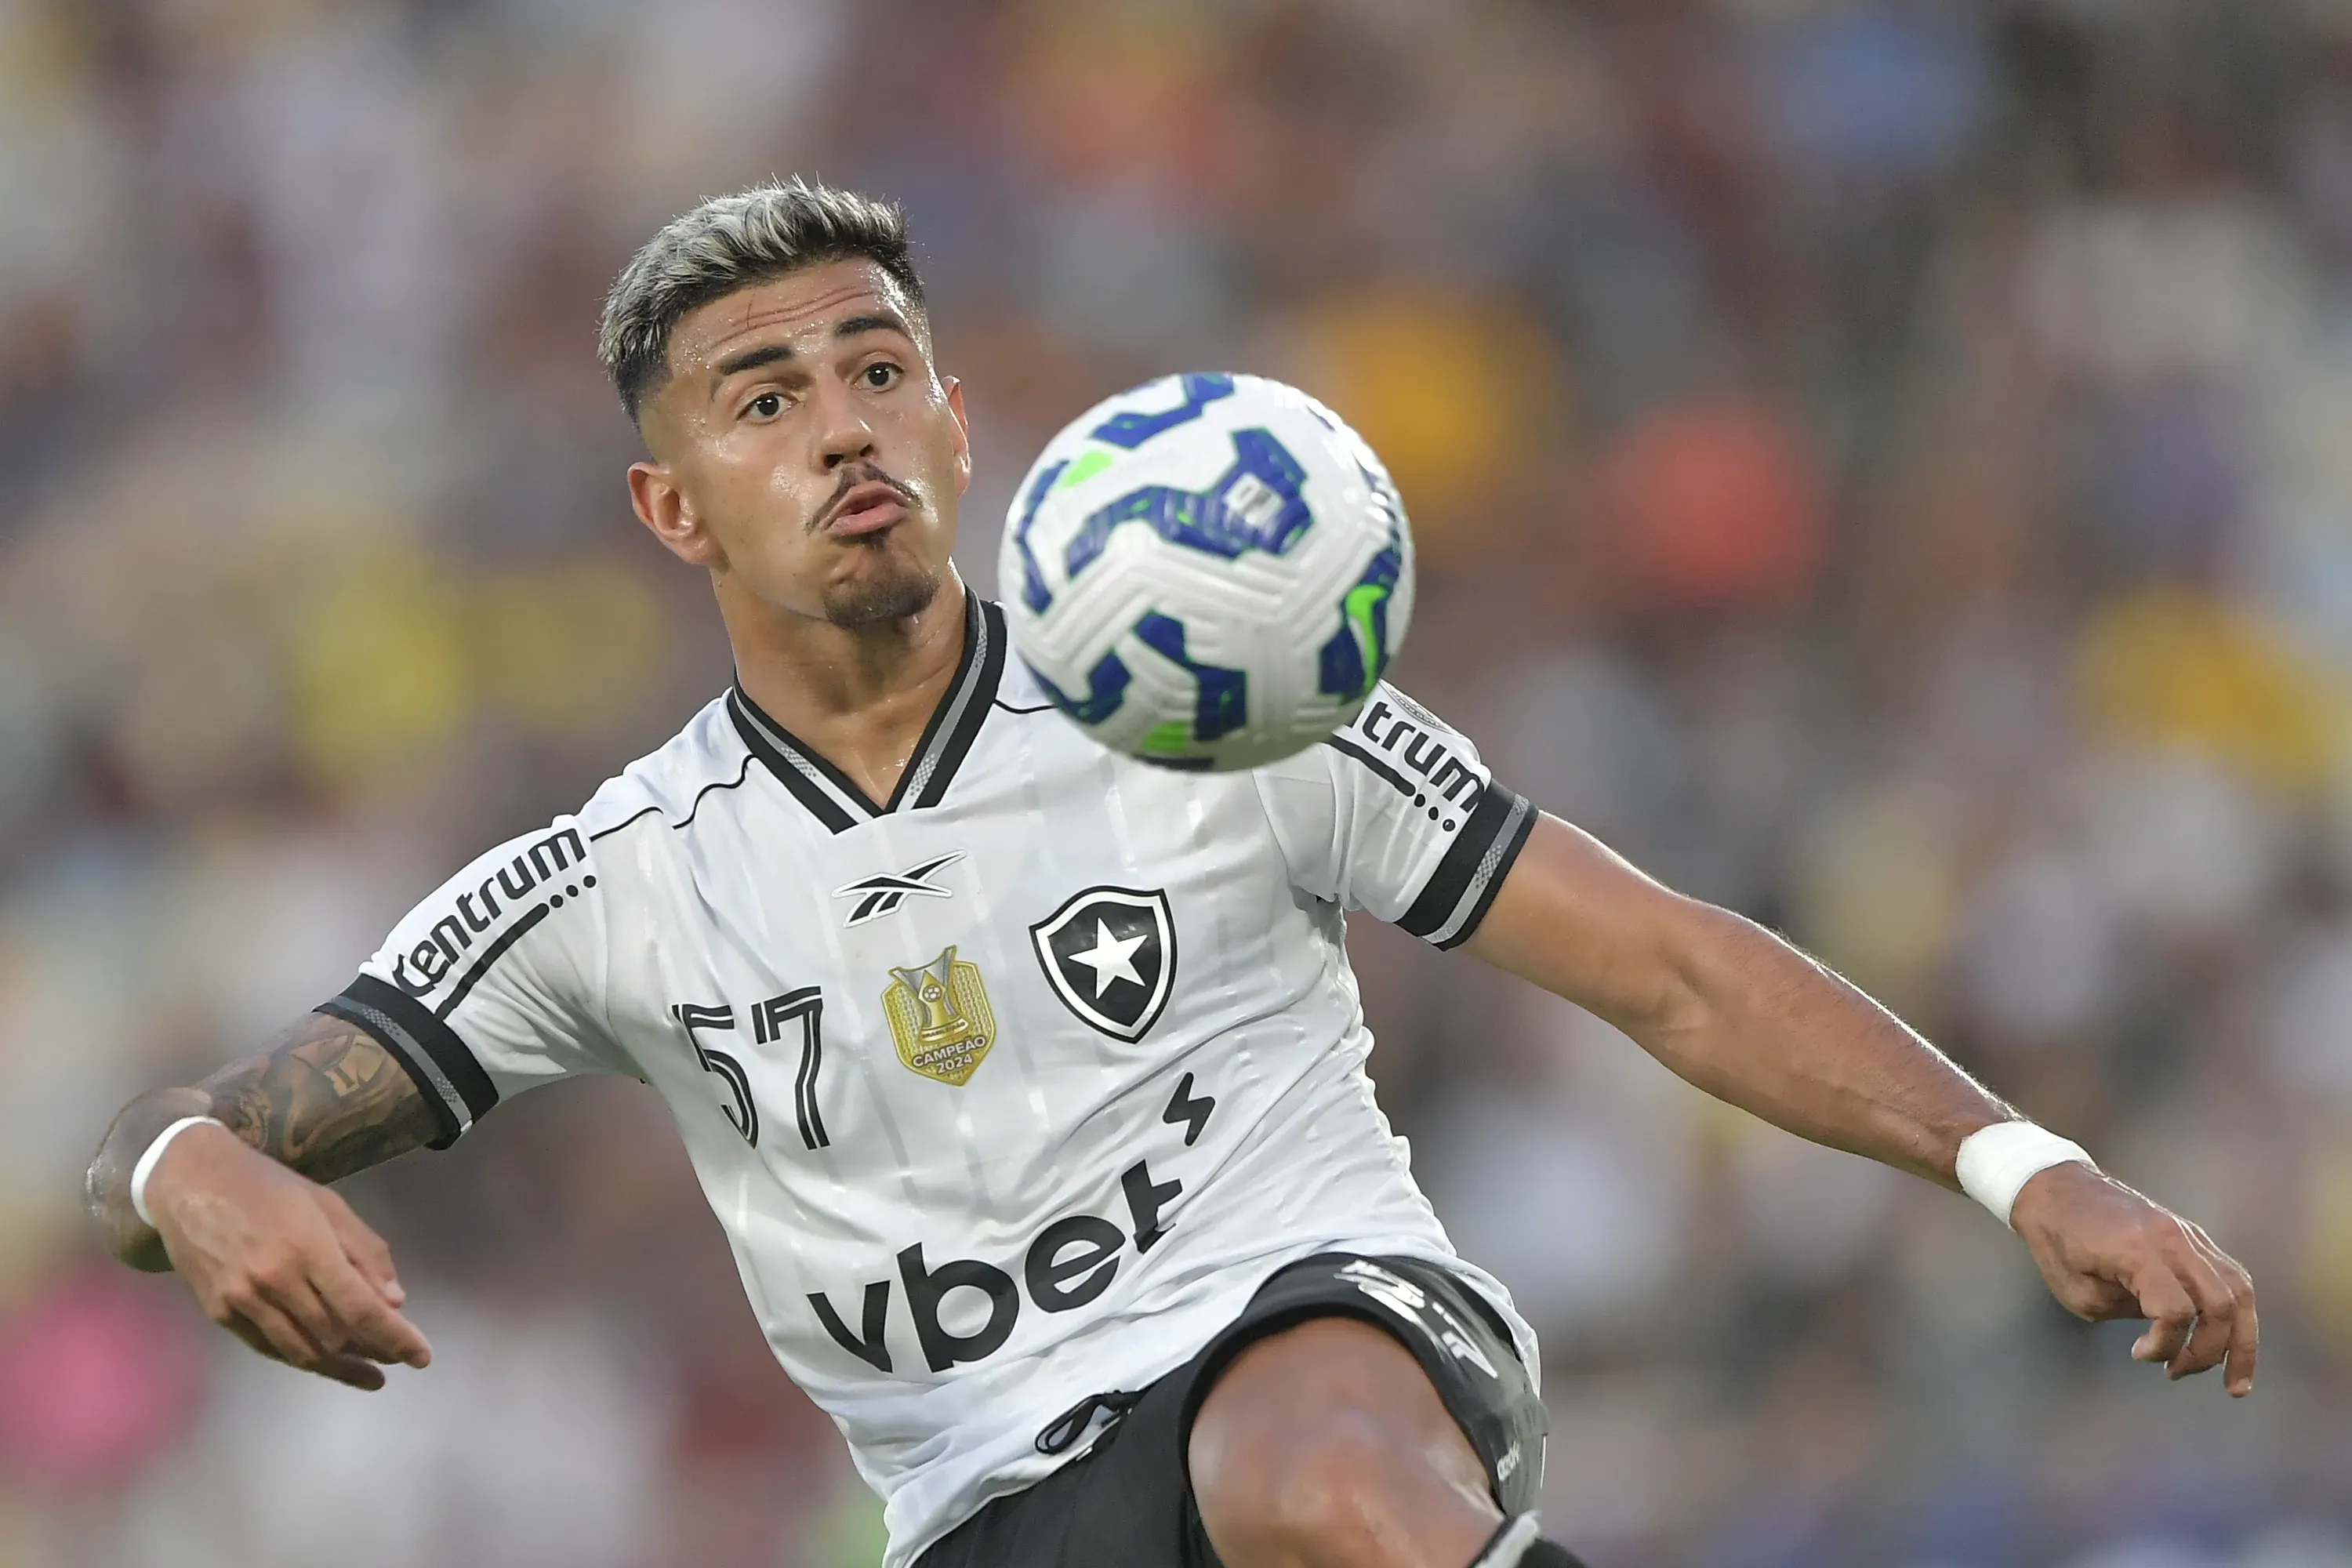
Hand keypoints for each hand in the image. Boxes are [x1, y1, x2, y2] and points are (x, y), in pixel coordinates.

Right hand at [146, 1123, 433, 1389]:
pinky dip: (301, 1358)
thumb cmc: (270, 1187)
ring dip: (340, 1368)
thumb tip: (395, 1302)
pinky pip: (269, 1348)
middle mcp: (274, 1281)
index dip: (395, 1338)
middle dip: (374, 1352)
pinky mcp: (220, 1313)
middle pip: (334, 1336)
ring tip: (369, 1374)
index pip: (361, 1309)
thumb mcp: (329, 1205)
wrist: (192, 1183)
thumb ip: (366, 1252)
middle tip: (398, 1357)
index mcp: (308, 1249)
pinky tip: (324, 1362)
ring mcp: (243, 1301)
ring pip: (301, 1352)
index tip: (422, 1356)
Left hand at [2009, 1161, 2256, 1396]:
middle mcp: (2174, 1239)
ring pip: (2239, 1291)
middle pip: (2221, 1304)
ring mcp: (2189, 1234)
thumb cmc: (2058, 1242)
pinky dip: (2237, 1313)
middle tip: (2177, 1373)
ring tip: (2234, 1382)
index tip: (2137, 1354)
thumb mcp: (2078, 1291)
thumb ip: (2128, 1312)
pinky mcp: (2194, 1237)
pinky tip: (2231, 1342)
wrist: (2057, 1189)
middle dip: (2210, 1353)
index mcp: (2139, 1251)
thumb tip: (2168, 1327)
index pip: (2178, 1310)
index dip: (2165, 1344)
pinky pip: (2230, 1277)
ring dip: (2243, 1341)